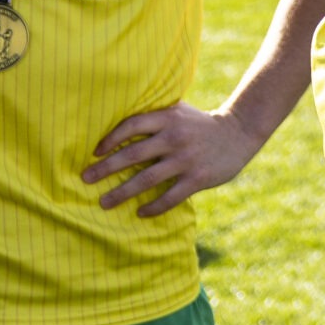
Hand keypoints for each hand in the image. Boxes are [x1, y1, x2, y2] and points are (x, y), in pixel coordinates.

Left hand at [84, 103, 268, 216]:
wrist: (239, 131)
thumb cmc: (200, 123)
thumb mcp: (179, 112)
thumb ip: (154, 117)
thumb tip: (118, 127)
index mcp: (168, 118)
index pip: (132, 125)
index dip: (110, 139)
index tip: (95, 153)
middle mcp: (175, 137)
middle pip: (133, 154)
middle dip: (105, 168)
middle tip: (85, 179)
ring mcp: (186, 159)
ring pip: (147, 179)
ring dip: (122, 192)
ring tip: (104, 203)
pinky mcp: (198, 178)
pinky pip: (170, 196)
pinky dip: (153, 207)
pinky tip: (140, 212)